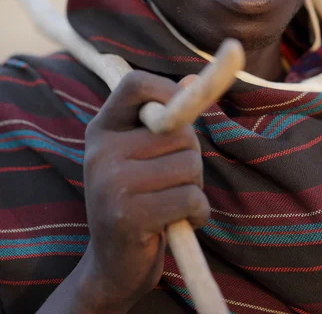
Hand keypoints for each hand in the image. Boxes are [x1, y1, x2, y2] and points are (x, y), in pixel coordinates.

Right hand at [80, 71, 209, 312]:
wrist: (114, 265)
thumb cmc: (140, 199)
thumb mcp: (147, 154)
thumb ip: (168, 120)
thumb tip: (194, 80)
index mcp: (103, 129)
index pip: (135, 84)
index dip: (168, 88)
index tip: (186, 106)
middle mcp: (100, 150)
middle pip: (179, 130)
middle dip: (191, 156)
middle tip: (171, 181)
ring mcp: (110, 182)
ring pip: (189, 164)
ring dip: (195, 187)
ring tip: (171, 203)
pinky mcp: (127, 215)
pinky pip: (190, 197)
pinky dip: (197, 212)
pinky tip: (177, 223)